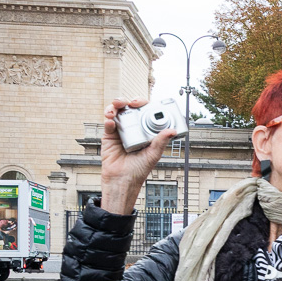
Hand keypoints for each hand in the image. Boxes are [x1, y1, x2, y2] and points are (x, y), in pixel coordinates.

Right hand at [100, 98, 176, 214]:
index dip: (143, 104)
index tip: (143, 103)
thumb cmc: (139, 169)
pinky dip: (108, 119)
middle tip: (131, 103)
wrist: (123, 180)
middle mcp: (133, 127)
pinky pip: (108, 123)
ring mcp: (120, 130)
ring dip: (115, 105)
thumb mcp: (153, 155)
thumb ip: (161, 142)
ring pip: (117, 111)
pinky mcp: (109, 135)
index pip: (144, 111)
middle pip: (129, 107)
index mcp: (145, 130)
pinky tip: (111, 122)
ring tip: (117, 107)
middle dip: (129, 101)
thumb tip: (173, 130)